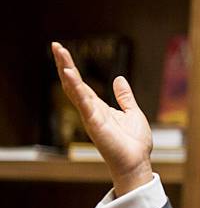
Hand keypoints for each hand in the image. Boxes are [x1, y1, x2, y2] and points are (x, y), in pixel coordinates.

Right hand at [51, 42, 152, 195]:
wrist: (137, 162)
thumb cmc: (134, 143)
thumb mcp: (132, 113)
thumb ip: (124, 97)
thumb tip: (119, 79)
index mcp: (99, 108)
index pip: (81, 85)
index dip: (72, 68)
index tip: (62, 51)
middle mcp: (91, 111)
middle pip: (73, 84)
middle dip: (64, 64)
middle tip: (55, 46)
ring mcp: (91, 117)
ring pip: (74, 90)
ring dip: (67, 71)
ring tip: (59, 53)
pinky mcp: (94, 123)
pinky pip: (83, 102)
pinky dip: (76, 88)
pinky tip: (69, 74)